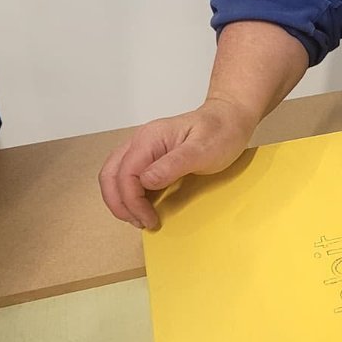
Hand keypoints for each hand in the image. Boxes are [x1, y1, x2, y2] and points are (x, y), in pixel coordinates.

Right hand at [99, 97, 257, 228]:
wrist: (230, 118)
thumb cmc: (221, 131)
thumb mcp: (203, 150)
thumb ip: (174, 165)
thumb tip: (146, 181)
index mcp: (150, 138)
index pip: (125, 174)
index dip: (132, 201)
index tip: (149, 218)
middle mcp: (141, 142)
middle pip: (110, 175)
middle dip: (119, 203)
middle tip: (139, 223)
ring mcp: (144, 149)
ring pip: (115, 176)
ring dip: (122, 200)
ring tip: (140, 218)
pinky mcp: (150, 157)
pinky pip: (129, 177)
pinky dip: (131, 195)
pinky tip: (145, 207)